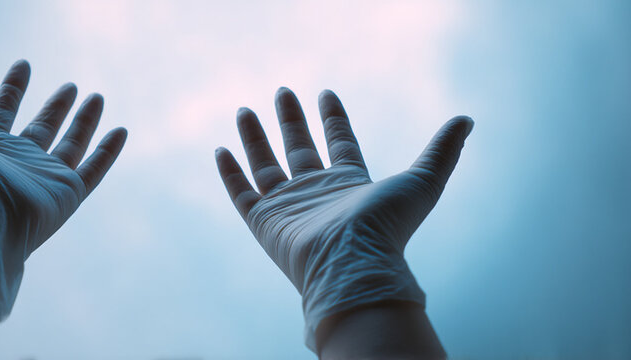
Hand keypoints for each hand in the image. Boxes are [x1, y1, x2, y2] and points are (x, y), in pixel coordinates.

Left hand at [0, 60, 126, 328]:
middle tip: (71, 86)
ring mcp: (45, 177)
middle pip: (42, 127)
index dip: (13, 87)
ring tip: (96, 97)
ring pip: (71, 144)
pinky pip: (94, 169)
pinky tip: (120, 131)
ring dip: (84, 121)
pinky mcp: (68, 193)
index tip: (24, 65)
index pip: (3, 110)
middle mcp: (18, 161)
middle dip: (56, 106)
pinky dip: (108, 151)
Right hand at [215, 88, 471, 349]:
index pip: (339, 142)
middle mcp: (317, 192)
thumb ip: (442, 150)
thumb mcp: (422, 180)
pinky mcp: (264, 220)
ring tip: (245, 110)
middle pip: (300, 148)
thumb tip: (467, 119)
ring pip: (266, 165)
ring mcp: (288, 206)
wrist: (351, 264)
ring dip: (256, 138)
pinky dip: (230, 172)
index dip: (333, 118)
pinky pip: (241, 192)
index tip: (326, 94)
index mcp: (349, 182)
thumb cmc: (386, 227)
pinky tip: (222, 149)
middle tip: (283, 92)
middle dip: (291, 120)